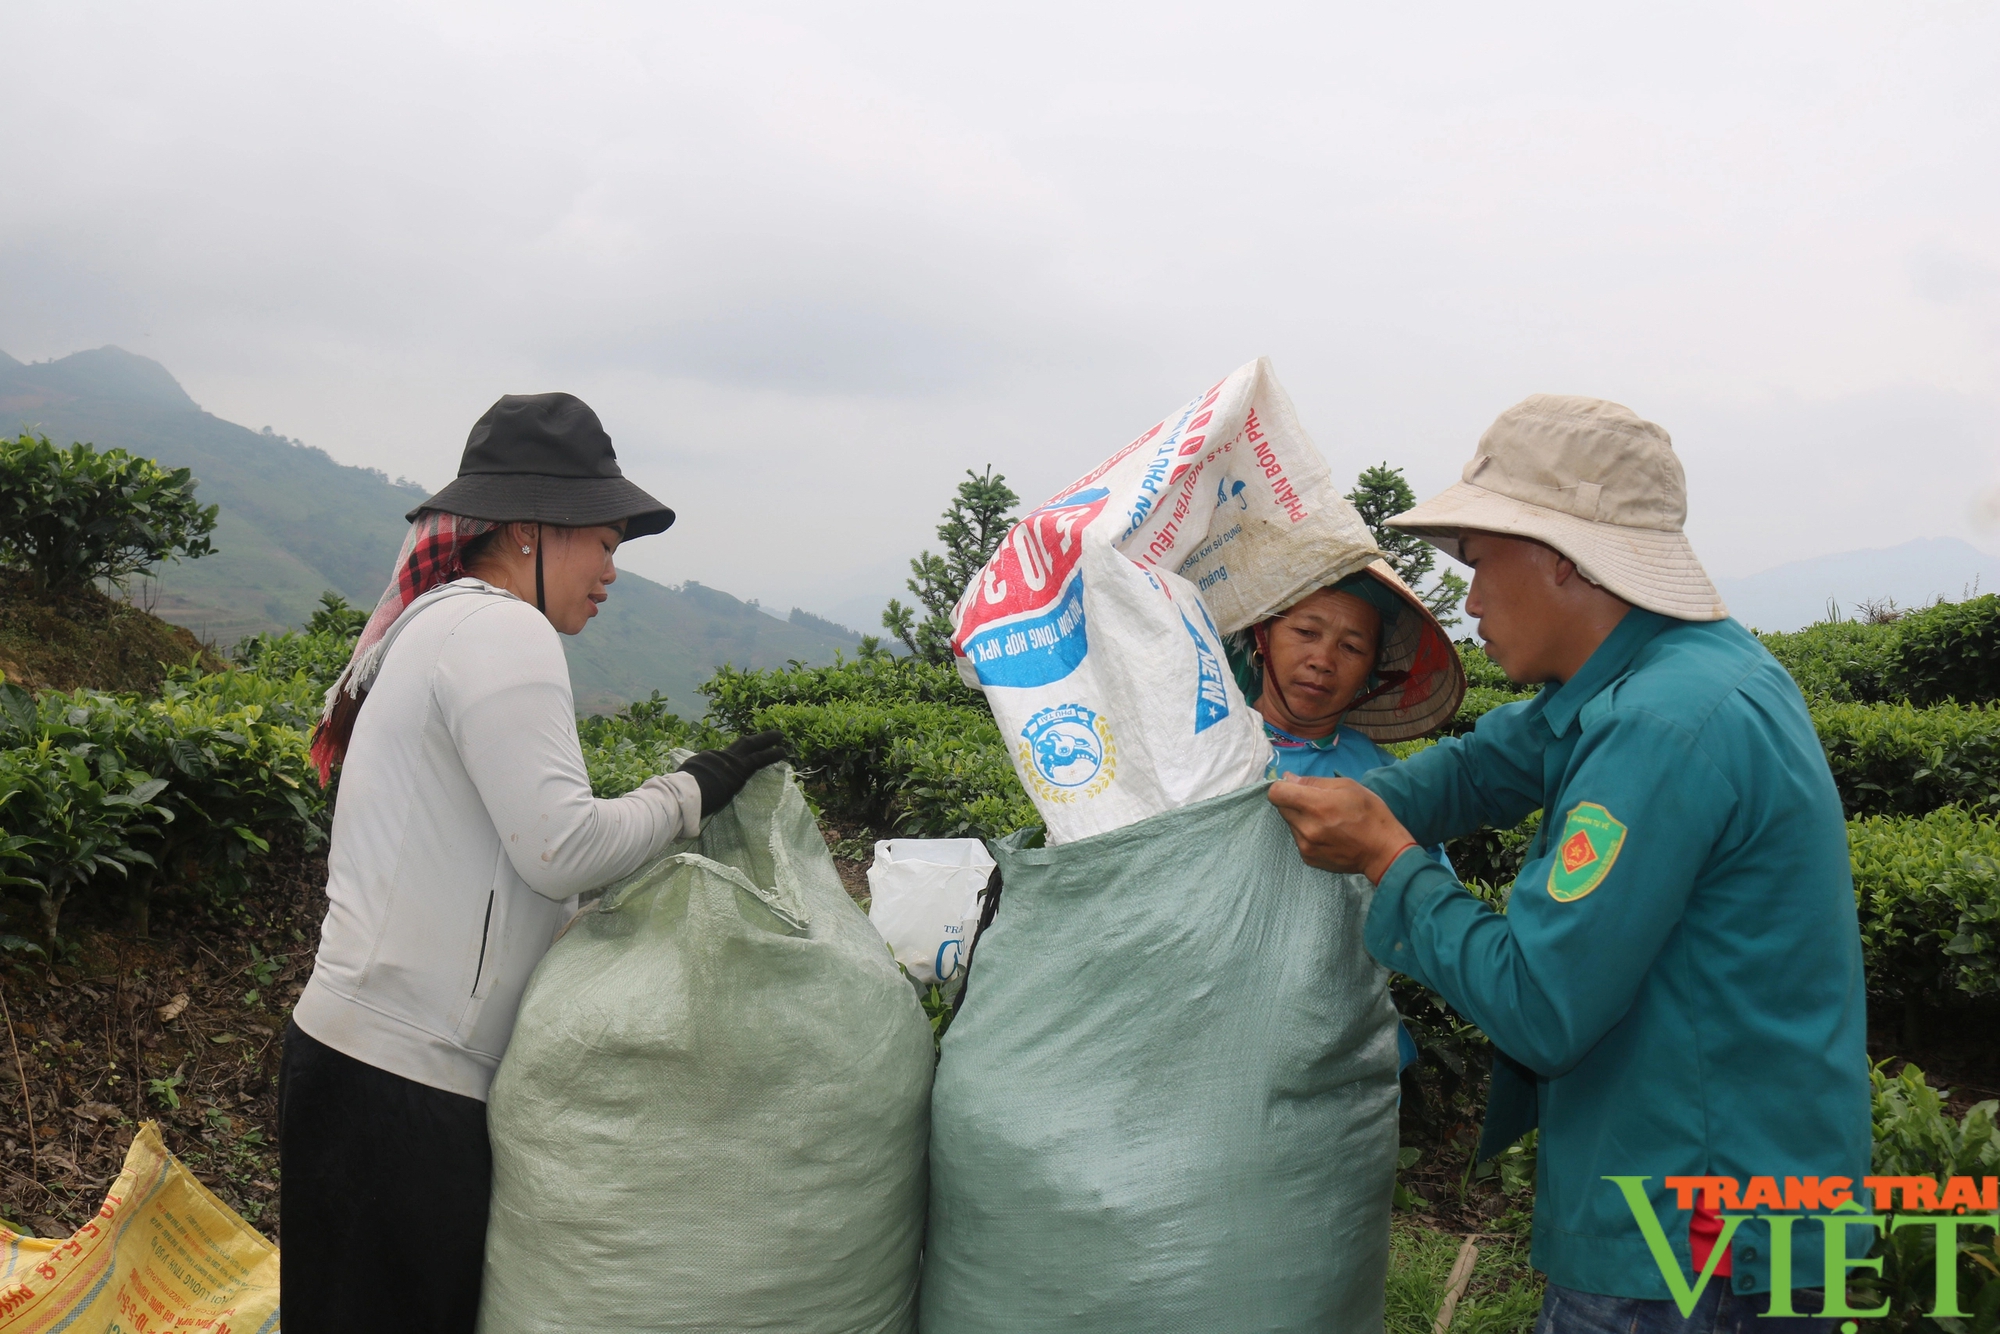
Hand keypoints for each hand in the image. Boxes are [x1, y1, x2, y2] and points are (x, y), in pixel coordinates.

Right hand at [676, 731, 787, 818]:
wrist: (686, 792)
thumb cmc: (680, 793)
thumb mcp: (682, 783)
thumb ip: (689, 783)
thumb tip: (682, 788)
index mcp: (705, 760)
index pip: (723, 757)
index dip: (734, 757)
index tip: (741, 757)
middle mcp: (719, 756)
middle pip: (740, 744)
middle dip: (755, 739)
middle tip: (769, 735)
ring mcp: (730, 761)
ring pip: (752, 746)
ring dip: (767, 740)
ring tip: (780, 736)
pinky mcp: (740, 769)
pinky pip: (760, 758)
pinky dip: (772, 754)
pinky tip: (782, 751)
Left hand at [1266, 774, 1418, 882]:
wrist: (1383, 851)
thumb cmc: (1370, 814)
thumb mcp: (1347, 786)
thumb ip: (1314, 782)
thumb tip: (1288, 778)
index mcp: (1316, 806)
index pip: (1276, 793)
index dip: (1282, 787)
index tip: (1294, 787)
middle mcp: (1306, 828)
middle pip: (1281, 808)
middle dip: (1294, 801)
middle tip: (1317, 803)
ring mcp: (1305, 846)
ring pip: (1290, 823)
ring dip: (1301, 818)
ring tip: (1326, 821)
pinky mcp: (1308, 858)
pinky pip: (1298, 839)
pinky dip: (1307, 834)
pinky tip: (1328, 834)